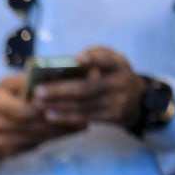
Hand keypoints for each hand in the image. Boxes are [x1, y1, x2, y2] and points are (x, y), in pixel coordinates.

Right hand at [0, 74, 74, 159]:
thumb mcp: (3, 87)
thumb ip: (25, 80)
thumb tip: (53, 74)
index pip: (24, 109)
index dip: (45, 107)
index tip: (66, 101)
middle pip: (35, 125)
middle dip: (61, 119)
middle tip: (84, 113)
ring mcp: (3, 142)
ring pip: (39, 137)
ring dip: (62, 131)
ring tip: (82, 123)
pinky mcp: (9, 153)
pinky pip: (36, 145)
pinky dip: (54, 138)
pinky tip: (69, 132)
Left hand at [30, 46, 145, 128]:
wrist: (136, 99)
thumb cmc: (110, 74)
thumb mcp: (108, 60)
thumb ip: (91, 57)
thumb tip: (61, 66)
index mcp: (118, 64)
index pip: (107, 60)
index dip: (93, 59)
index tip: (78, 59)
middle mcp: (121, 82)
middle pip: (86, 88)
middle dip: (59, 90)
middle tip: (37, 91)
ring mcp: (119, 101)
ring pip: (83, 105)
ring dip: (57, 105)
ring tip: (37, 104)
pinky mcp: (114, 117)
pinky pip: (86, 117)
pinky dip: (65, 116)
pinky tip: (49, 115)